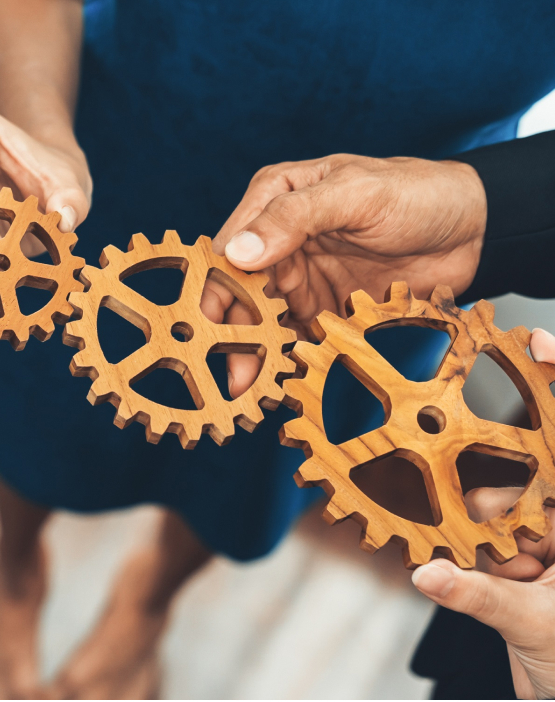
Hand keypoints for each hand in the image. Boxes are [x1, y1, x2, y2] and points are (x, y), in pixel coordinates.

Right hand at [203, 154, 486, 394]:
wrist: (479, 227)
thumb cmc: (418, 192)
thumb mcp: (355, 193)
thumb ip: (293, 217)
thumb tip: (239, 252)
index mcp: (273, 200)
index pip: (229, 251)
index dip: (216, 291)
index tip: (209, 331)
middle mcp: (281, 241)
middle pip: (243, 294)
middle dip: (235, 336)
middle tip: (236, 378)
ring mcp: (305, 277)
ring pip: (269, 323)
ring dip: (263, 356)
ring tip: (259, 392)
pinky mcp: (330, 309)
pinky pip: (304, 340)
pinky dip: (298, 364)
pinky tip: (291, 387)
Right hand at [410, 327, 554, 698]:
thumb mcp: (540, 629)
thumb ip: (480, 594)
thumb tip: (427, 573)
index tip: (536, 341)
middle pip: (533, 471)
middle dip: (502, 493)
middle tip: (495, 519)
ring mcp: (551, 546)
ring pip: (503, 507)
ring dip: (490, 536)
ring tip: (515, 580)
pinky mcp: (526, 571)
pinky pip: (485, 542)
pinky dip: (472, 557)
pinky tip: (479, 578)